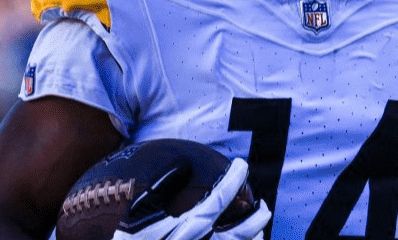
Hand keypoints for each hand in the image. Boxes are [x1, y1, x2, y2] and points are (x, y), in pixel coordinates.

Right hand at [113, 158, 270, 239]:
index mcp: (190, 227)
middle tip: (262, 205)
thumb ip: (159, 190)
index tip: (241, 165)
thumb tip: (182, 166)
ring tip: (258, 230)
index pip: (221, 198)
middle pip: (242, 232)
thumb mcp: (136, 217)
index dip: (235, 179)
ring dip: (254, 239)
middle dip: (257, 217)